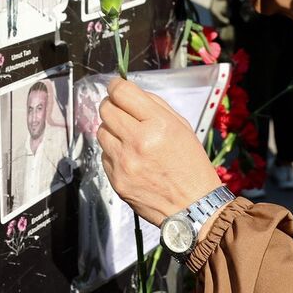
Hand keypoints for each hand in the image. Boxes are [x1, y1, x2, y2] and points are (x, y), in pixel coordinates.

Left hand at [98, 77, 222, 224]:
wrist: (192, 206)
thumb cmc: (190, 165)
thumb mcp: (181, 126)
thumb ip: (154, 105)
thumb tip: (127, 91)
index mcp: (158, 125)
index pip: (121, 92)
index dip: (116, 86)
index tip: (116, 87)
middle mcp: (138, 142)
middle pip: (105, 109)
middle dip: (111, 105)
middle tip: (121, 111)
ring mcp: (123, 162)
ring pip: (101, 131)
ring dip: (111, 130)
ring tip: (129, 138)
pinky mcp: (115, 179)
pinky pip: (104, 154)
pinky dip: (113, 152)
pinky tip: (130, 158)